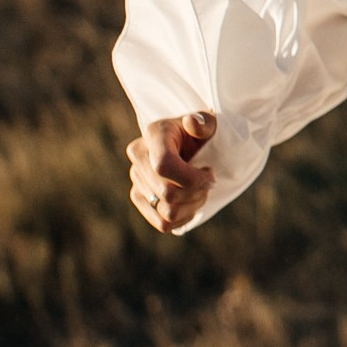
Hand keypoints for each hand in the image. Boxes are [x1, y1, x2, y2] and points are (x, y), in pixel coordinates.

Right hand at [126, 111, 217, 233]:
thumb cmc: (202, 134)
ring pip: (166, 212)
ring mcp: (136, 179)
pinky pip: (162, 223)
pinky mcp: (139, 198)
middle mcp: (139, 157)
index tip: (210, 174)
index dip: (191, 179)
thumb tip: (192, 123)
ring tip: (201, 192)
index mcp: (154, 135)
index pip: (164, 166)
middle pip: (168, 193)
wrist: (190, 143)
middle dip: (196, 192)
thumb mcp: (209, 123)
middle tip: (209, 182)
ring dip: (192, 206)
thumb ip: (204, 122)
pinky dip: (183, 219)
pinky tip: (192, 203)